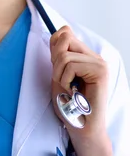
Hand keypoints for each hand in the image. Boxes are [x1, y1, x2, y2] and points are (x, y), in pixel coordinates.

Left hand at [50, 28, 115, 155]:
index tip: (56, 67)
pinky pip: (71, 66)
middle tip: (62, 79)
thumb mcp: (58, 73)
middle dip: (55, 60)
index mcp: (85, 56)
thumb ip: (59, 54)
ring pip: (65, 56)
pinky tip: (72, 90)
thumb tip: (62, 29)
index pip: (66, 33)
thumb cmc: (68, 103)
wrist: (80, 125)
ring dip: (58, 74)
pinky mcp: (100, 71)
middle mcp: (95, 57)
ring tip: (67, 87)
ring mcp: (100, 64)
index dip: (54, 46)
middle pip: (65, 39)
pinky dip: (64, 79)